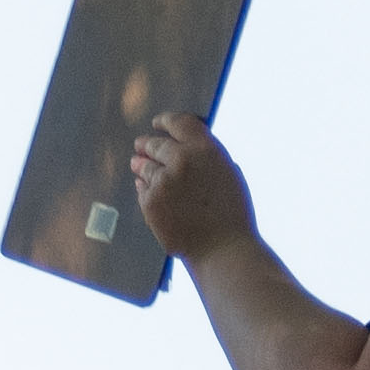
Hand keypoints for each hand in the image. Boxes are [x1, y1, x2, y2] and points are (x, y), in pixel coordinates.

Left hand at [125, 114, 256, 260]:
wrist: (223, 248)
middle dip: (147, 144)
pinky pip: (142, 189)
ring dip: (141, 165)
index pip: (178, 122)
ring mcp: (163, 181)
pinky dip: (144, 188)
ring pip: (143, 165)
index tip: (157, 123)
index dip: (165, 121)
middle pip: (155, 143)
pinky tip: (150, 193)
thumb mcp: (228, 173)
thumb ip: (205, 155)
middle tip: (141, 146)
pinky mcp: (150, 201)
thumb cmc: (231, 214)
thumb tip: (183, 144)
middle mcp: (182, 160)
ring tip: (137, 164)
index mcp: (206, 148)